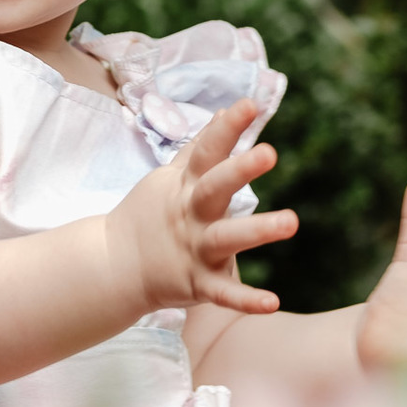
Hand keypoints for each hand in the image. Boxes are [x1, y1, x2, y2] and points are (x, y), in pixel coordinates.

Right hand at [108, 97, 298, 314]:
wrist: (113, 265)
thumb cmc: (150, 216)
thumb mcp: (171, 178)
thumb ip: (199, 148)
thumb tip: (222, 113)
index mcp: (185, 186)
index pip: (206, 151)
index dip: (227, 128)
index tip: (249, 104)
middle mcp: (190, 214)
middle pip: (214, 187)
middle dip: (240, 170)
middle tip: (270, 152)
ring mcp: (193, 249)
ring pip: (226, 238)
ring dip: (257, 230)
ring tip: (292, 221)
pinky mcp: (196, 283)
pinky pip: (222, 293)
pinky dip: (245, 299)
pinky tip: (272, 302)